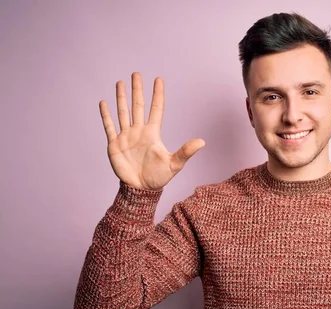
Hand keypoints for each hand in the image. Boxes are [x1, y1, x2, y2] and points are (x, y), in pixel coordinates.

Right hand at [99, 72, 204, 189]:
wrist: (141, 189)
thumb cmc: (159, 177)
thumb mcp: (174, 164)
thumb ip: (186, 151)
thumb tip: (202, 142)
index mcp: (153, 133)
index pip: (156, 109)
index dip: (157, 94)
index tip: (158, 79)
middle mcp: (139, 131)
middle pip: (137, 106)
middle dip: (137, 90)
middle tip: (136, 73)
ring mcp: (126, 136)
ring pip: (123, 112)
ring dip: (121, 98)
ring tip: (120, 83)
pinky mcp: (115, 144)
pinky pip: (109, 126)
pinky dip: (106, 115)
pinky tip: (104, 102)